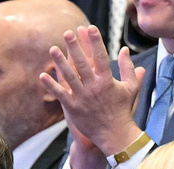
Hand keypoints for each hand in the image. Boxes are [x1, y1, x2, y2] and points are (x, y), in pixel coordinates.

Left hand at [39, 25, 144, 156]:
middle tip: (67, 33)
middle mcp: (94, 87)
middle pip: (82, 63)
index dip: (95, 42)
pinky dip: (51, 85)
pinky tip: (43, 75)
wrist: (115, 135)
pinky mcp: (73, 108)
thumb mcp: (131, 88)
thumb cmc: (123, 111)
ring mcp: (82, 98)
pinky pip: (60, 94)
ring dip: (60, 62)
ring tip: (53, 49)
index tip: (89, 28)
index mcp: (107, 81)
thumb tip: (125, 50)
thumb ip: (128, 68)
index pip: (100, 57)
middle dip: (74, 47)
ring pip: (69, 76)